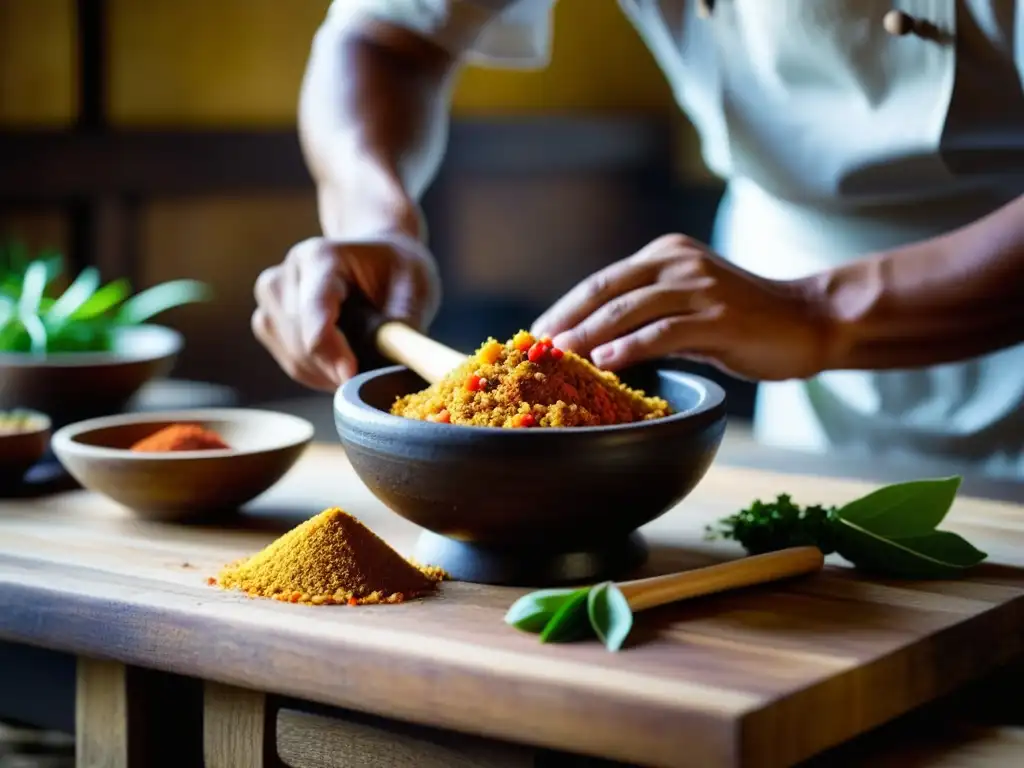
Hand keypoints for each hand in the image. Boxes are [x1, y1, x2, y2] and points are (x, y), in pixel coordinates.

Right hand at [252, 234, 440, 390]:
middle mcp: (288, 273)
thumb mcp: (414, 286)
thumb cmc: (395, 269)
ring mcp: (273, 298)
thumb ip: (404, 322)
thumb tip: (395, 362)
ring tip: (363, 368)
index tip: (351, 377)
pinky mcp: (270, 321)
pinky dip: (319, 375)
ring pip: (294, 357)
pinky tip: (344, 366)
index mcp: (320, 257)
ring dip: (328, 375)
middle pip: (301, 341)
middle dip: (335, 368)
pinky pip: (291, 363)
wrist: (375, 258)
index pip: (314, 312)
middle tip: (371, 380)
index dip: (331, 351)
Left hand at [531, 234, 828, 380]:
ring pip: (628, 309)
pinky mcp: (717, 318)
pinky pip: (662, 332)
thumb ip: (649, 311)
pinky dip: (629, 347)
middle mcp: (679, 263)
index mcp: (666, 255)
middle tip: (534, 346)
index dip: (565, 307)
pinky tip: (603, 361)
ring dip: (587, 334)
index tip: (535, 333)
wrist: (809, 321)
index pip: (602, 281)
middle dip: (566, 319)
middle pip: (606, 290)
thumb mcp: (690, 302)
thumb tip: (595, 340)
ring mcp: (699, 288)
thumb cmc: (744, 320)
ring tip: (557, 355)